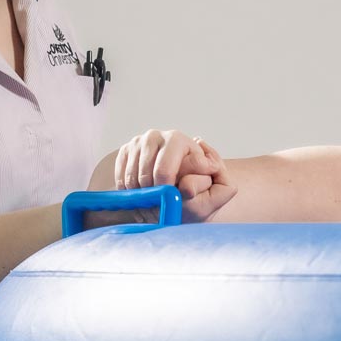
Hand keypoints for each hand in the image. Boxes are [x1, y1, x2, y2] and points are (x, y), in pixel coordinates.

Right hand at [112, 129, 236, 222]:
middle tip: (164, 204)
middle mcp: (154, 136)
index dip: (166, 191)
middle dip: (154, 195)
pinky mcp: (124, 153)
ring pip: (131, 180)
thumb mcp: (218, 190)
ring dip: (143, 196)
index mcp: (178, 139)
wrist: (185, 189)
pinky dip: (131, 193)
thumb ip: (219, 184)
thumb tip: (197, 178)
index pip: (164, 171)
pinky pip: (121, 180)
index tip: (171, 199)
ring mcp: (136, 143)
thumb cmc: (202, 189)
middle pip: (145, 176)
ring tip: (158, 201)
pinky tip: (146, 195)